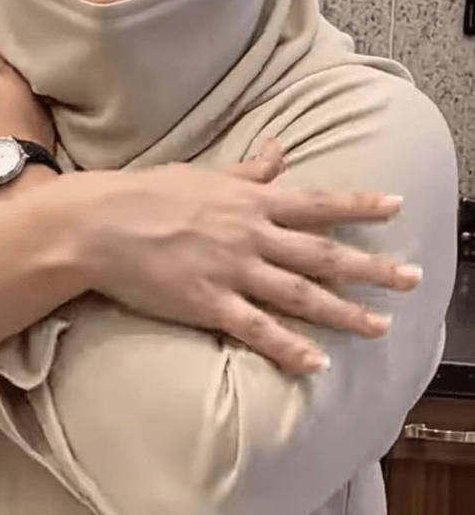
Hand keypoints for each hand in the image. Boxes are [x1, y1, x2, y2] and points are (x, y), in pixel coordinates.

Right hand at [72, 147, 421, 374]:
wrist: (100, 223)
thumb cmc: (148, 194)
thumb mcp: (204, 175)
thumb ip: (248, 172)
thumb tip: (279, 151)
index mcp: (251, 202)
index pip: (318, 202)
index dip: (360, 204)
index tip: (397, 206)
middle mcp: (251, 235)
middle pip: (323, 255)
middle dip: (372, 268)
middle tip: (414, 279)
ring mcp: (232, 270)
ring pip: (300, 295)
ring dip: (344, 312)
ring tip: (380, 325)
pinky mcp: (208, 302)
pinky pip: (257, 330)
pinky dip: (289, 348)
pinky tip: (317, 363)